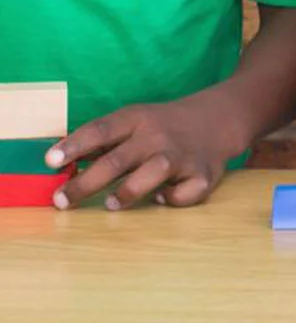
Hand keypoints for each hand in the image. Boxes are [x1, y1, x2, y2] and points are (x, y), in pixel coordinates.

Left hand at [47, 90, 242, 209]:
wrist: (218, 118)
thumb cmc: (163, 126)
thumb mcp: (134, 121)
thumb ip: (102, 141)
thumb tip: (60, 163)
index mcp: (138, 119)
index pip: (100, 130)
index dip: (74, 145)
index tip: (50, 162)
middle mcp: (159, 136)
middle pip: (118, 159)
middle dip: (86, 182)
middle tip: (62, 201)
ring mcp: (182, 155)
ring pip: (154, 172)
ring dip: (128, 190)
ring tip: (111, 204)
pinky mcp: (204, 174)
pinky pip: (186, 192)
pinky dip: (173, 198)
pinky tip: (162, 198)